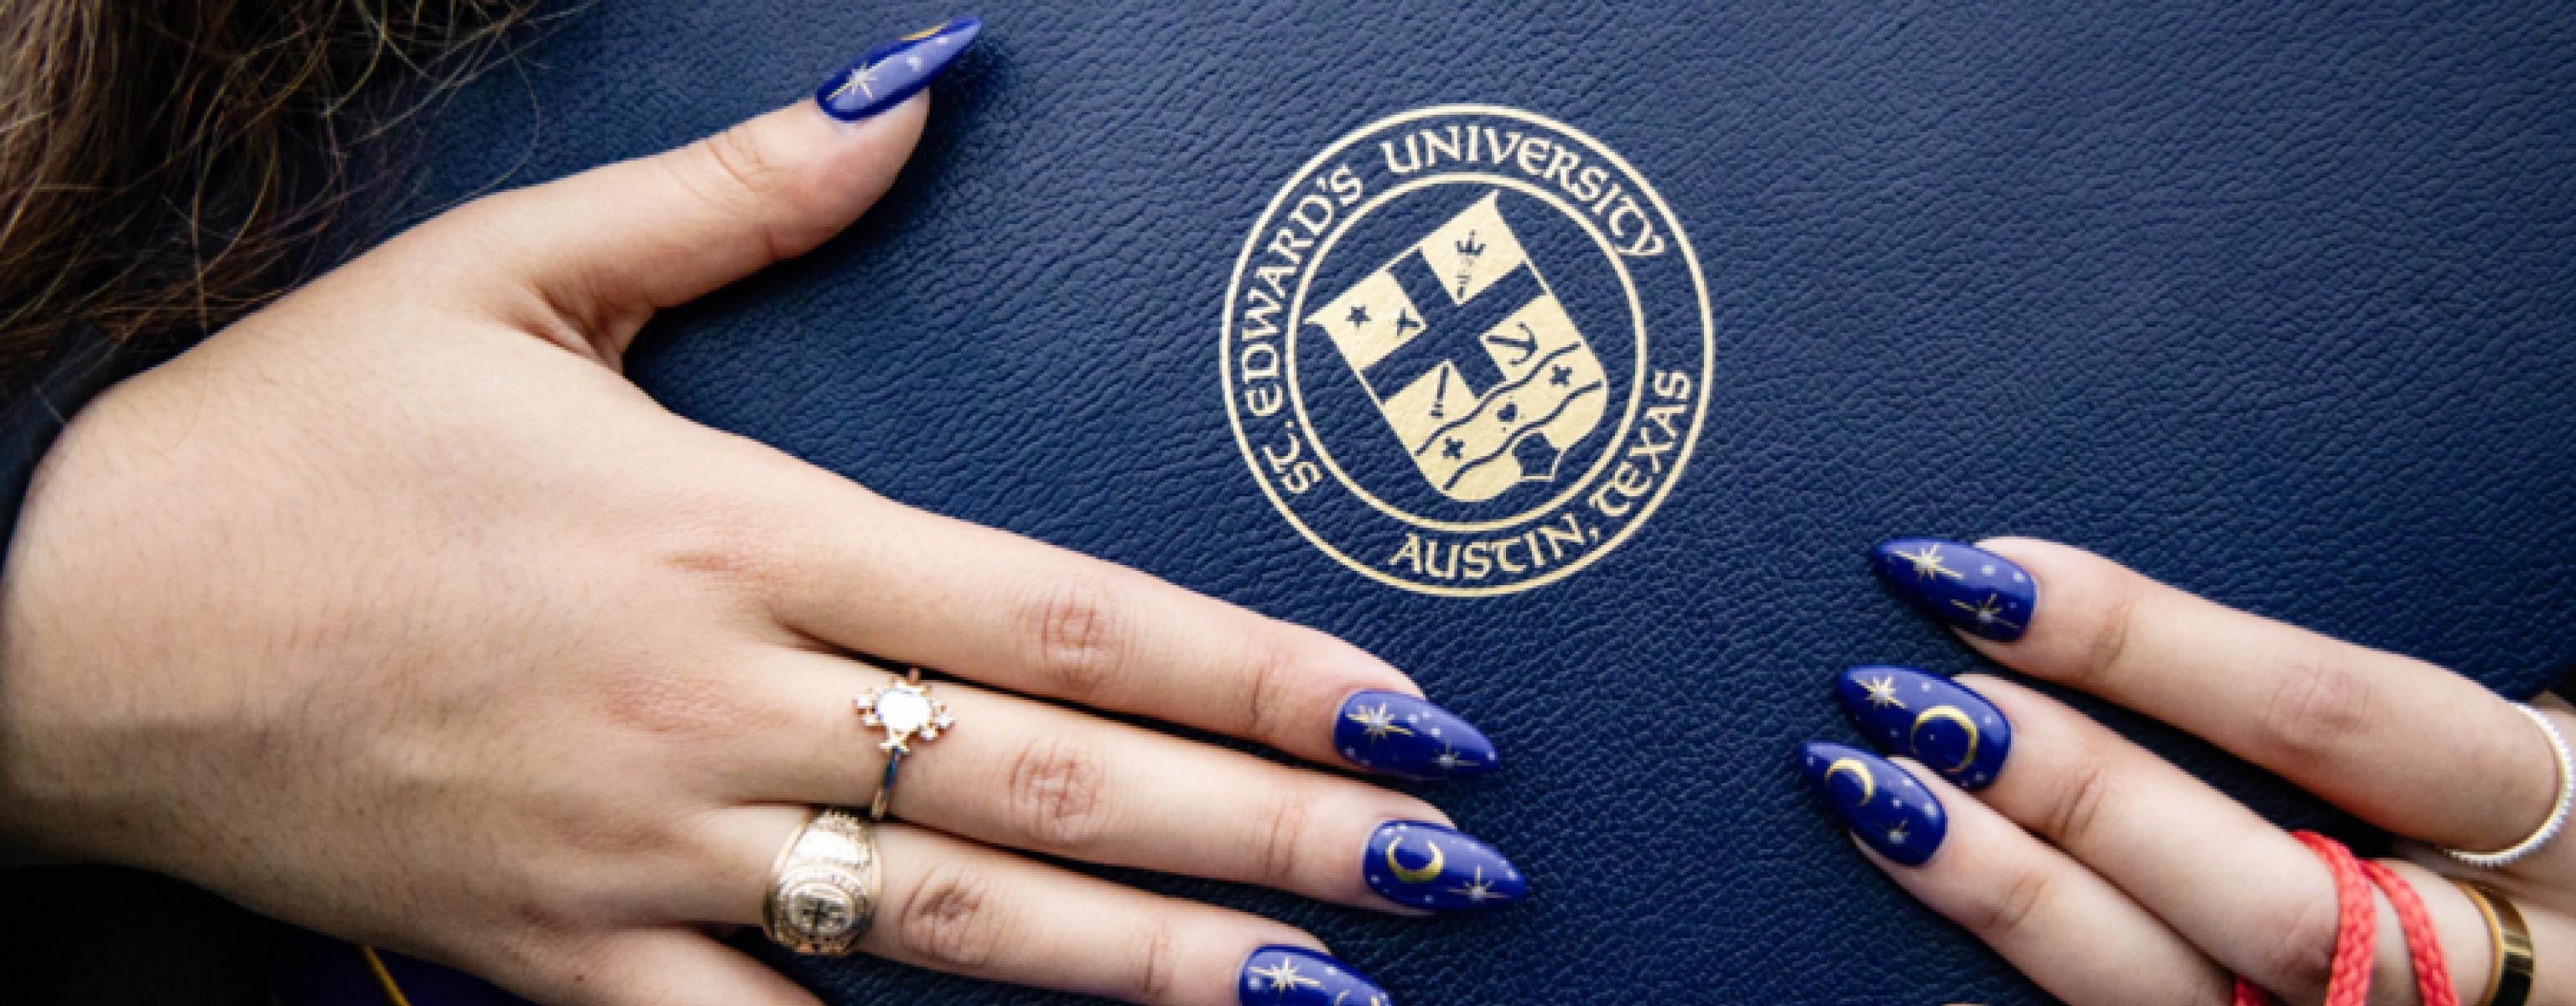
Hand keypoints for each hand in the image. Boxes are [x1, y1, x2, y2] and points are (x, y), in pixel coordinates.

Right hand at [0, 24, 1514, 1005]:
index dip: (1253, 671)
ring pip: (955, 932)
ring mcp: (649, 853)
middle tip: (1447, 872)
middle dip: (1274, 836)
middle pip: (1056, 785)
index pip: (1060, 613)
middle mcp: (719, 702)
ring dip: (1157, 974)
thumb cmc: (290, 442)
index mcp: (736, 528)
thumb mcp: (504, 270)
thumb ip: (737, 197)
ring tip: (1333, 1002)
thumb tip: (921, 84)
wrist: (55, 622)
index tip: (1404, 710)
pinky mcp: (564, 963)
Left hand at [1811, 537, 2568, 1004]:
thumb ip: (2350, 691)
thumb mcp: (2491, 730)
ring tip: (1871, 796)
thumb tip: (2062, 587)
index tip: (1974, 576)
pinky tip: (1911, 977)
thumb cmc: (2524, 820)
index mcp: (2552, 815)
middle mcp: (2504, 965)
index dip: (2137, 643)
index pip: (2329, 718)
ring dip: (2013, 902)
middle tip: (1901, 698)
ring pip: (2192, 1003)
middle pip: (2269, 894)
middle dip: (2069, 793)